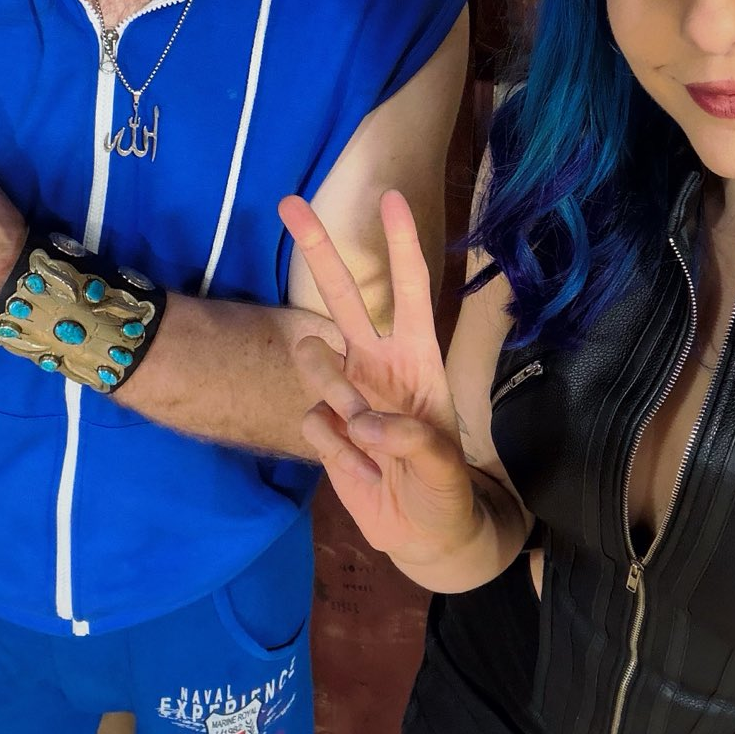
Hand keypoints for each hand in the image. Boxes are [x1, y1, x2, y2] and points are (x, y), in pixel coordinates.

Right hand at [278, 190, 481, 566]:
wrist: (421, 534)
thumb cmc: (446, 493)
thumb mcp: (445, 471)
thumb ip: (414, 441)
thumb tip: (363, 420)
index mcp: (419, 359)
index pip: (411, 291)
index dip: (401, 246)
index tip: (391, 199)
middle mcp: (378, 363)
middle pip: (342, 295)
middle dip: (317, 248)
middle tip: (288, 202)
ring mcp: (347, 392)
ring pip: (315, 360)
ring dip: (337, 398)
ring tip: (367, 441)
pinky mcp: (321, 425)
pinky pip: (312, 421)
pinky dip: (336, 451)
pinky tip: (362, 471)